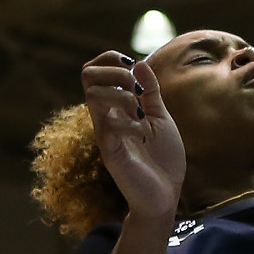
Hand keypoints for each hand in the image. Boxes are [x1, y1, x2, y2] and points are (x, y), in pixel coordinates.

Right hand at [82, 51, 184, 223]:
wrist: (166, 194)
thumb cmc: (162, 157)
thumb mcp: (160, 117)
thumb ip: (150, 91)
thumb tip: (138, 62)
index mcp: (115, 107)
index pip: (94, 71)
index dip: (109, 58)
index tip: (132, 64)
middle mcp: (105, 118)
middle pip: (88, 76)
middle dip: (115, 72)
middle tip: (137, 90)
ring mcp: (106, 135)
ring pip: (94, 96)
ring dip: (122, 95)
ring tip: (140, 113)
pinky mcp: (111, 153)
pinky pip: (110, 126)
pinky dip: (130, 123)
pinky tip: (143, 134)